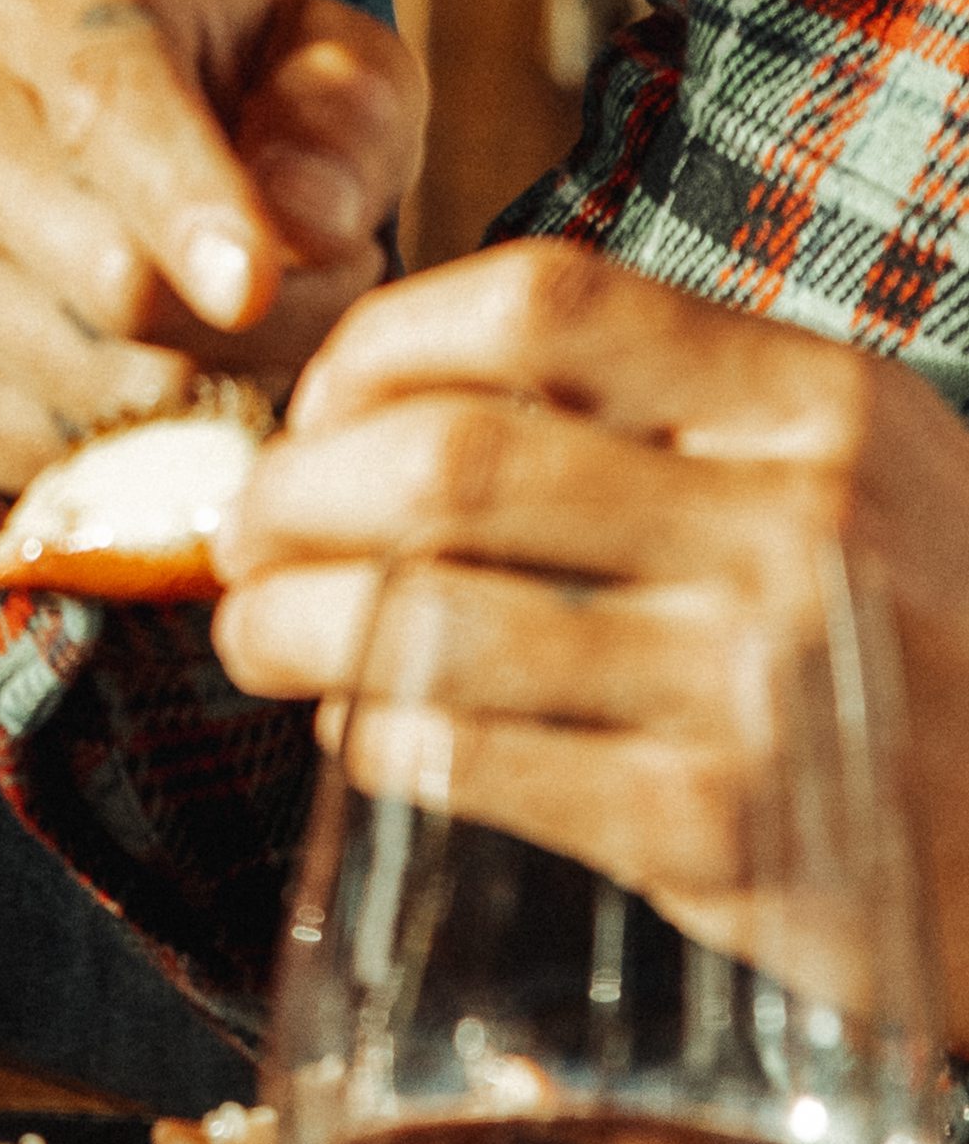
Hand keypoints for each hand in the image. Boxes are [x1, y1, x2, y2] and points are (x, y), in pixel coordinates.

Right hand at [0, 0, 425, 489]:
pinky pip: (54, 458)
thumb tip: (308, 227)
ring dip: (217, 395)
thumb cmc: (259, 103)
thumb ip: (345, 122)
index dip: (185, 203)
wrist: (134, 168)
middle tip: (318, 294)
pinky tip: (157, 374)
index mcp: (59, 8)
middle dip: (265, 326)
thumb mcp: (344, 73)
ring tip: (239, 329)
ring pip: (103, 389)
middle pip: (117, 283)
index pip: (110, 108)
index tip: (252, 286)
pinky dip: (138, 451)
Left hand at [209, 241, 968, 1027]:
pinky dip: (381, 734)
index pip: (542, 303)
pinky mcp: (730, 840)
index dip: (382, 341)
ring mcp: (765, 690)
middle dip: (297, 492)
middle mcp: (799, 530)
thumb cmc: (915, 639)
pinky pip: (484, 760)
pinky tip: (360, 730)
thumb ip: (668, 411)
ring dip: (294, 622)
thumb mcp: (845, 474)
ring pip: (437, 617)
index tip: (313, 402)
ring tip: (254, 633)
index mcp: (816, 405)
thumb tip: (389, 398)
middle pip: (456, 459)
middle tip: (242, 532)